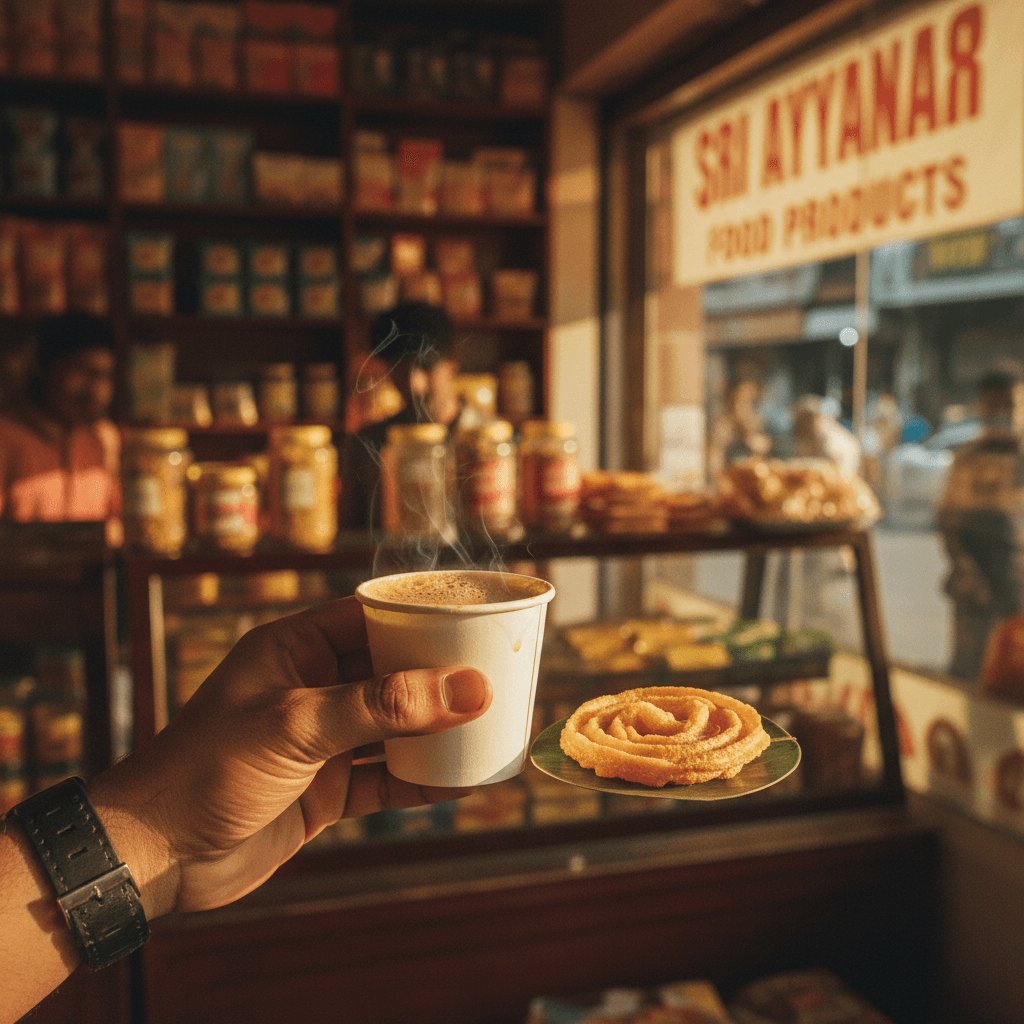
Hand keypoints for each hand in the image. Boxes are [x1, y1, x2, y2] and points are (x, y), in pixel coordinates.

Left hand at [89, 596, 491, 919]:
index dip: (422, 615)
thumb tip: (469, 688)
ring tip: (490, 726)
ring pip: (394, 726)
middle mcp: (312, 688)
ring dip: (437, 731)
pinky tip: (459, 782)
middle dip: (440, 676)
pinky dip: (421, 782)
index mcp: (294, 648)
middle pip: (391, 670)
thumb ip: (383, 705)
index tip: (476, 619)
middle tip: (497, 676)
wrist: (155, 857)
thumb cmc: (207, 769)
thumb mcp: (299, 724)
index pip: (370, 615)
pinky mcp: (325, 789)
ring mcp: (320, 741)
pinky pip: (385, 779)